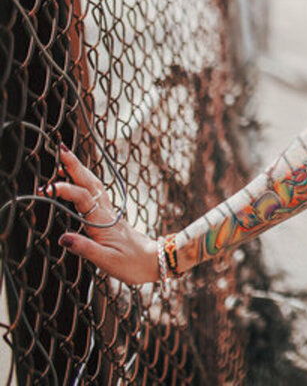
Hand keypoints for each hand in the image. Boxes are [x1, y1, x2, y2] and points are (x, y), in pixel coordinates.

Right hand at [42, 145, 159, 284]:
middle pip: (90, 183)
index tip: (46, 188)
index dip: (65, 190)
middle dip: (75, 166)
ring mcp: (109, 212)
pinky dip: (86, 182)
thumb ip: (85, 248)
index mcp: (102, 221)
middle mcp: (106, 212)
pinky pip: (97, 193)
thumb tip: (63, 238)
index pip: (82, 198)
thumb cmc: (131, 264)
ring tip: (64, 159)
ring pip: (94, 185)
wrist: (153, 262)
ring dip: (80, 171)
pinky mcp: (110, 216)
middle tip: (60, 149)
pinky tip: (79, 180)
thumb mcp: (106, 260)